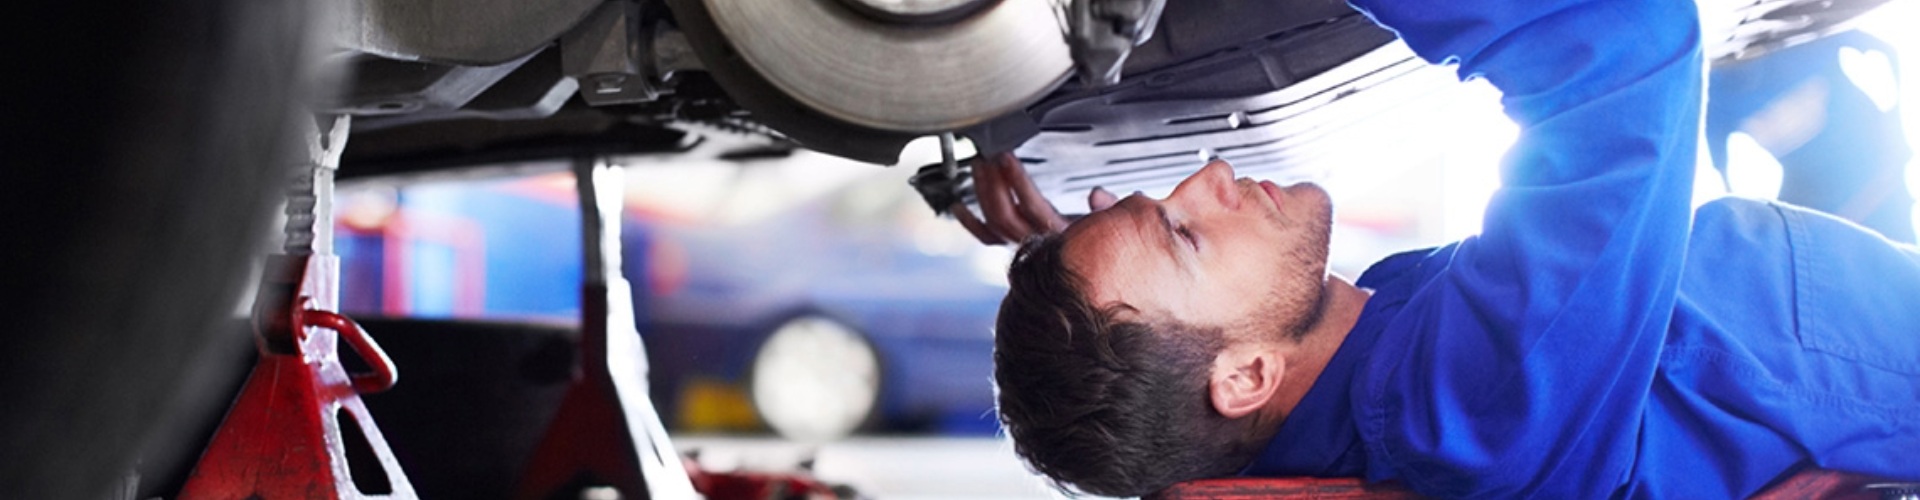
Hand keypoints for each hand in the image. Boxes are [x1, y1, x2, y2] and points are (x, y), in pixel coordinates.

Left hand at [952, 152, 1119, 244]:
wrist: (1097, 270)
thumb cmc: (1107, 240)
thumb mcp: (1116, 221)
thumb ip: (1109, 206)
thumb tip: (1097, 194)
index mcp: (1062, 235)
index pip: (1033, 207)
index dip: (1017, 182)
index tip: (1006, 158)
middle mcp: (1040, 244)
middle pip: (1005, 214)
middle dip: (992, 182)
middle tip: (985, 155)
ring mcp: (1024, 247)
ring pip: (994, 223)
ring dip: (982, 192)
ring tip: (977, 167)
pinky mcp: (1015, 247)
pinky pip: (987, 238)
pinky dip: (970, 222)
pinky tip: (958, 206)